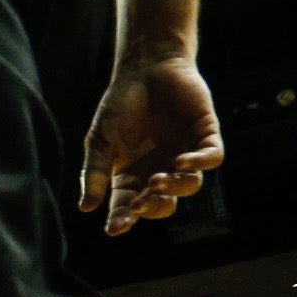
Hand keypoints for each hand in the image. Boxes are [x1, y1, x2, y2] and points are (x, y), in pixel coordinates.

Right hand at [80, 54, 224, 235]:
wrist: (145, 67)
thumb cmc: (119, 104)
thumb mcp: (99, 140)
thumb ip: (94, 172)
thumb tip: (85, 208)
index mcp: (133, 177)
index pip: (129, 208)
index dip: (123, 219)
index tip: (115, 228)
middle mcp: (160, 171)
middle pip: (163, 204)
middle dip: (152, 207)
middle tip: (140, 202)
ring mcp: (184, 154)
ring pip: (190, 185)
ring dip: (174, 186)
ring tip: (158, 179)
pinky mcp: (205, 135)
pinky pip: (211, 158)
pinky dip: (199, 163)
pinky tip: (183, 161)